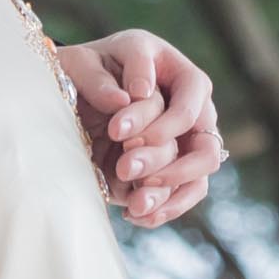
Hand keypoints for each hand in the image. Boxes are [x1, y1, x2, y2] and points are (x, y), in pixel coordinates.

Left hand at [59, 31, 224, 225]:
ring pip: (201, 171)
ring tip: (134, 203)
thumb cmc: (81, 73)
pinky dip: (164, 208)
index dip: (158, 117)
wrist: (74, 102)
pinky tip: (133, 214)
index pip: (190, 94)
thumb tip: (124, 99)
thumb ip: (97, 77)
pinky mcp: (171, 170)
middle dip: (163, 155)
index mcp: (176, 71)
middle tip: (124, 165)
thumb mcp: (79, 63)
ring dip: (167, 187)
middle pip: (204, 138)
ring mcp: (184, 141)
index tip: (116, 130)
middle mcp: (190, 107)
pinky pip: (185, 194)